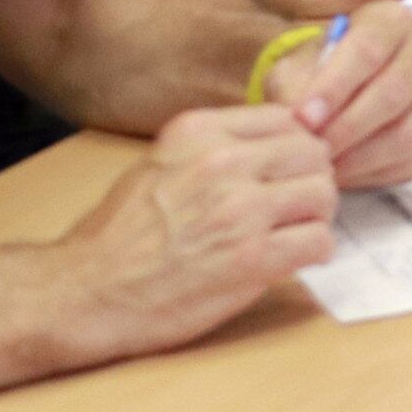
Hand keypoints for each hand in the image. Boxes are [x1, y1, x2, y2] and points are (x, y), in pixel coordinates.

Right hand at [59, 104, 340, 357]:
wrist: (87, 292)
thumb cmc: (120, 235)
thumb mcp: (159, 162)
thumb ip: (213, 147)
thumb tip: (273, 144)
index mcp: (198, 131)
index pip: (286, 119)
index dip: (295, 149)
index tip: (287, 173)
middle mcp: (222, 161)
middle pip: (314, 154)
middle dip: (312, 181)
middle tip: (297, 208)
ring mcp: (239, 209)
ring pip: (324, 194)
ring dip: (316, 217)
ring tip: (294, 233)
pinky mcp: (251, 258)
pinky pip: (320, 241)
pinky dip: (315, 252)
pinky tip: (293, 259)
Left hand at [267, 0, 411, 186]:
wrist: (344, 93)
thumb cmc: (320, 74)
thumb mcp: (297, 69)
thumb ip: (294, 87)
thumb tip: (301, 119)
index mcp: (392, 21)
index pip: (368, 50)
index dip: (335, 87)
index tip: (304, 117)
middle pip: (393, 93)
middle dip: (347, 126)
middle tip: (312, 149)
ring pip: (408, 133)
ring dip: (361, 156)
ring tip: (325, 165)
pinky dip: (375, 172)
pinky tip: (346, 172)